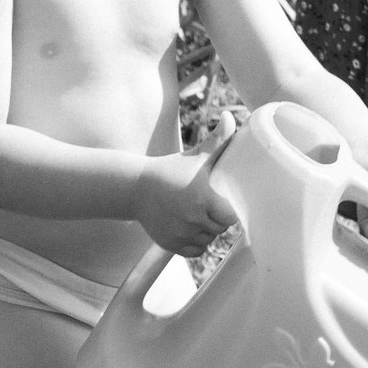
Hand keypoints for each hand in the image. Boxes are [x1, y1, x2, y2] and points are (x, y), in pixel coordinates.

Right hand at [133, 115, 240, 254]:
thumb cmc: (170, 170)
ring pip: (207, 240)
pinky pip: (194, 250)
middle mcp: (191, 219)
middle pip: (219, 229)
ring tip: (199, 216)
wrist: (136, 187)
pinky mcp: (170, 244)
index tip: (224, 202)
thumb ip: (218, 139)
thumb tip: (232, 117)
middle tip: (210, 207)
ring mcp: (180, 233)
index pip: (230, 217)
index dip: (229, 211)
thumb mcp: (195, 155)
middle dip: (217, 220)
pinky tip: (190, 228)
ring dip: (207, 232)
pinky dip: (195, 243)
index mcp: (202, 198)